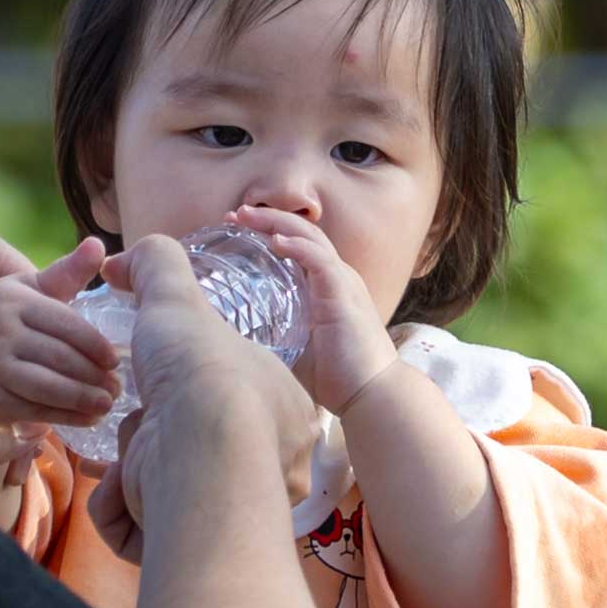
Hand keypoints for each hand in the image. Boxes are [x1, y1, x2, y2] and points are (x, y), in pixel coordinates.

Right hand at [0, 246, 123, 431]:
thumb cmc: (3, 318)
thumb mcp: (29, 290)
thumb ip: (66, 273)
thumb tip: (99, 244)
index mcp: (14, 300)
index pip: (65, 324)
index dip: (94, 344)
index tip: (115, 359)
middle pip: (59, 357)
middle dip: (94, 375)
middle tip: (118, 386)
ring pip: (47, 386)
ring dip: (82, 398)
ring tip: (107, 403)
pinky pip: (34, 410)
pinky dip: (65, 417)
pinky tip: (87, 418)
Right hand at [116, 230, 311, 515]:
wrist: (200, 445)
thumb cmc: (203, 371)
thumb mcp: (178, 298)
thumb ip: (157, 266)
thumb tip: (123, 261)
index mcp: (281, 412)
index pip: (223, 401)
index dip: (178, 388)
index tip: (161, 386)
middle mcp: (265, 466)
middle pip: (186, 448)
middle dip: (149, 437)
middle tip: (144, 424)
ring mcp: (230, 512)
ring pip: (159, 488)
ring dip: (132, 469)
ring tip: (140, 457)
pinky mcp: (194, 547)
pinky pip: (139, 531)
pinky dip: (119, 509)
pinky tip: (129, 488)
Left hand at [226, 203, 394, 414]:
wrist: (372, 394)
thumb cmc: (337, 378)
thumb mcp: (296, 349)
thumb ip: (274, 335)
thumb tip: (234, 339)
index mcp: (327, 286)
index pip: (297, 245)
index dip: (268, 231)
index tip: (236, 227)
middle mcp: (337, 277)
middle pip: (301, 232)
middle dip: (267, 219)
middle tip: (235, 214)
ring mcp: (342, 282)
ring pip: (308, 238)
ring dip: (276, 224)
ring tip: (247, 216)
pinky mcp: (344, 294)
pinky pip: (320, 260)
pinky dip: (297, 247)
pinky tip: (275, 241)